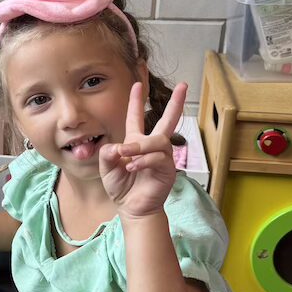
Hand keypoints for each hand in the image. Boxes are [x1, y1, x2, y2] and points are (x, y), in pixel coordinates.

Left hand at [98, 81, 187, 219]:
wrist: (132, 207)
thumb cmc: (121, 186)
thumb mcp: (107, 167)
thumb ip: (108, 153)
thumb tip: (120, 146)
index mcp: (135, 142)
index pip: (136, 117)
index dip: (136, 101)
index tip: (137, 84)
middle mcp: (152, 146)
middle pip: (168, 121)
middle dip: (176, 103)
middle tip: (184, 86)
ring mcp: (162, 157)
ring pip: (158, 141)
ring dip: (140, 146)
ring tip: (127, 156)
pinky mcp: (168, 169)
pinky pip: (158, 158)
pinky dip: (143, 161)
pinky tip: (133, 168)